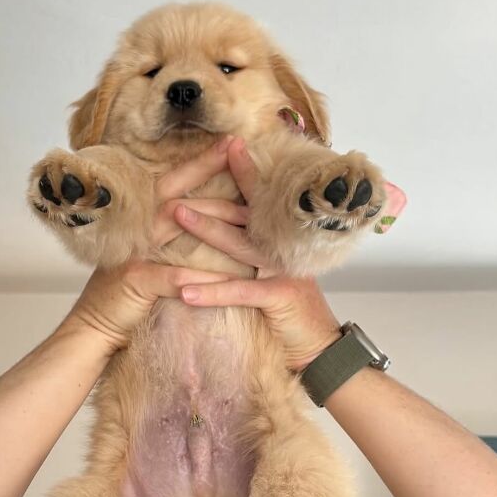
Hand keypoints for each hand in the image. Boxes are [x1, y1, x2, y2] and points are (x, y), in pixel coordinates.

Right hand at [59, 137, 244, 354]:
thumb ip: (166, 235)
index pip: (172, 181)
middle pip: (177, 195)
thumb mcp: (144, 255)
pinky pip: (175, 277)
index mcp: (138, 218)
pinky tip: (232, 280)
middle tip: (250, 169)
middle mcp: (134, 227)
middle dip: (215, 181)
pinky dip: (204, 279)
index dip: (201, 162)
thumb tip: (207, 217)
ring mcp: (132, 251)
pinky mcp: (134, 279)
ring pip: (176, 226)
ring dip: (216, 224)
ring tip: (249, 223)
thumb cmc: (124, 294)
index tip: (231, 142)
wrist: (93, 327)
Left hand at [173, 137, 341, 370]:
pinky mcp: (281, 295)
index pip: (260, 199)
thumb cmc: (292, 315)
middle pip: (244, 214)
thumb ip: (258, 256)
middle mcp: (285, 246)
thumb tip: (229, 234)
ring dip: (206, 228)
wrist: (321, 351)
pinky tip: (184, 292)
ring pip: (239, 244)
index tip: (226, 145)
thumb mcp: (274, 278)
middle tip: (177, 181)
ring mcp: (285, 268)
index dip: (245, 172)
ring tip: (176, 214)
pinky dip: (211, 291)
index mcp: (283, 239)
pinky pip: (240, 290)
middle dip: (209, 196)